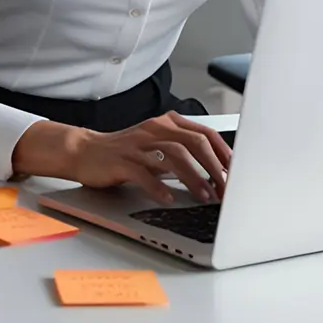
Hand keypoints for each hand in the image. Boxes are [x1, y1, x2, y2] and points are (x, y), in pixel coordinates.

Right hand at [69, 112, 231, 204]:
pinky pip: (144, 173)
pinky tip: (169, 198)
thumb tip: (216, 170)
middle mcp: (155, 129)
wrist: (86, 151)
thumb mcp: (157, 145)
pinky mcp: (122, 161)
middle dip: (214, 167)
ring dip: (194, 178)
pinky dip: (159, 187)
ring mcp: (138, 144)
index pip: (204, 133)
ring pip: (173, 157)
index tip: (236, 172)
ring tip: (205, 196)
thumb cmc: (126, 152)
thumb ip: (182, 151)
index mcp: (167, 123)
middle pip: (193, 143)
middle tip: (225, 189)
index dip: (223, 152)